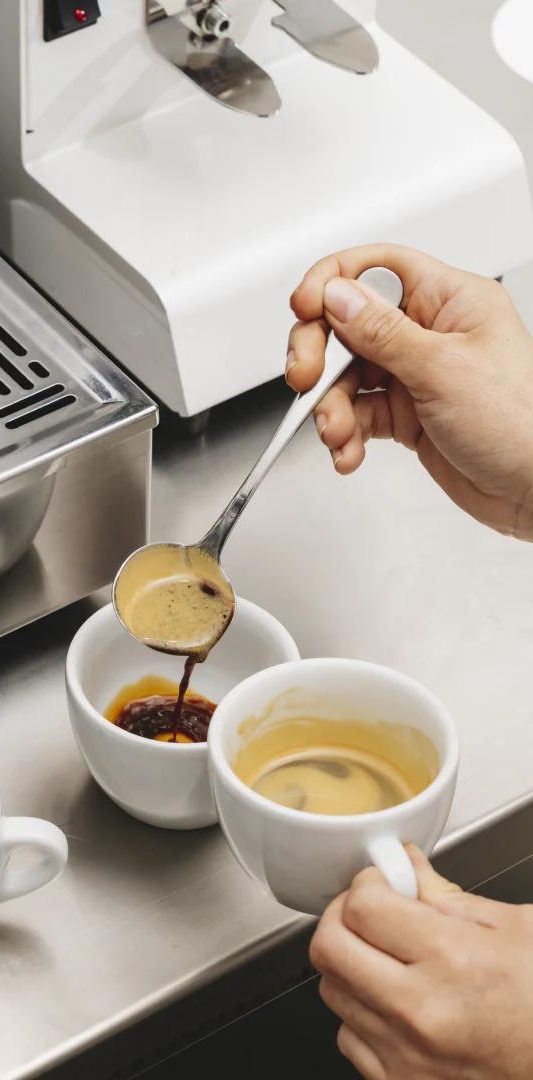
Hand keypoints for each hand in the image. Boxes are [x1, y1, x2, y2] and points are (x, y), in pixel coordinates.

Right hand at [287, 244, 532, 538]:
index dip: (333, 282)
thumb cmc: (521, 424)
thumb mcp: (443, 370)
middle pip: (349, 323)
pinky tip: (349, 451)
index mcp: (449, 300)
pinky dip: (347, 434)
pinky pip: (359, 414)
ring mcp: (416, 374)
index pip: (377, 268)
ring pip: (347, 375)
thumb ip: (382, 333)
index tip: (305, 308)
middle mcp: (429, 332)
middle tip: (305, 378)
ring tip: (337, 433)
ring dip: (331, 406)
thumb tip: (337, 296)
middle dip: (319, 352)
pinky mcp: (407, 415)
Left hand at [311, 847, 532, 1078]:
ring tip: (387, 955)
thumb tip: (406, 866)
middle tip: (370, 908)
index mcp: (452, 960)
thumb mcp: (515, 928)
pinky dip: (361, 1012)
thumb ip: (446, 895)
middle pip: (329, 948)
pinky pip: (347, 1037)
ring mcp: (406, 1057)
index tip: (383, 882)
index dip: (368, 883)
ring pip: (331, 991)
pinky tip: (394, 1000)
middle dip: (343, 915)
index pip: (363, 907)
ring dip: (351, 962)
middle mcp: (420, 1013)